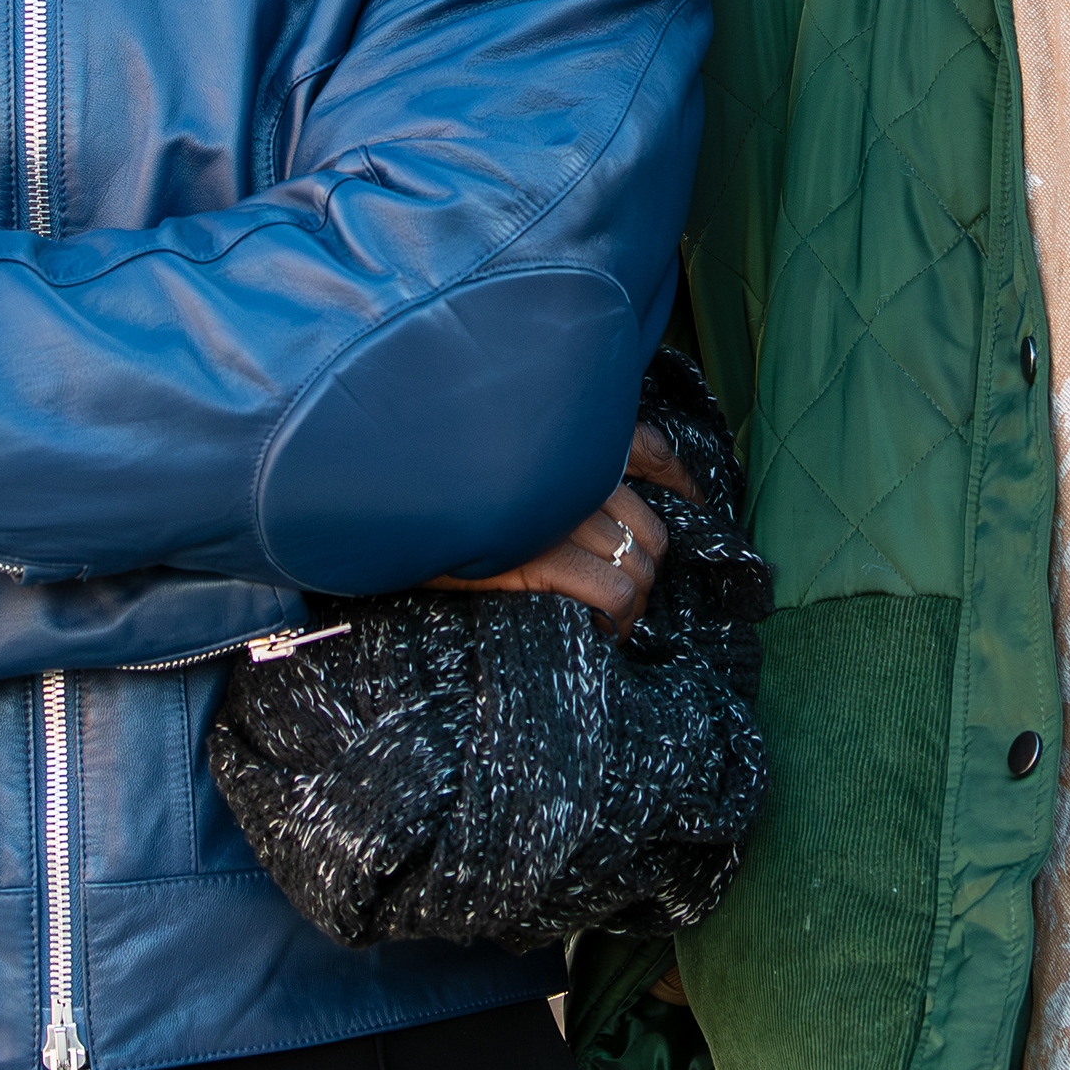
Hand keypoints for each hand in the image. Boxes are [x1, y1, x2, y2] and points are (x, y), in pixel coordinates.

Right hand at [427, 421, 697, 638]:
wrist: (377, 501)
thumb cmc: (438, 490)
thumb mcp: (497, 463)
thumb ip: (550, 466)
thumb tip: (607, 505)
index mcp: (566, 438)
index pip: (647, 447)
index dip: (680, 479)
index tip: (691, 500)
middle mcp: (570, 468)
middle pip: (651, 527)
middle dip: (647, 567)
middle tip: (624, 595)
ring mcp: (557, 511)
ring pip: (638, 564)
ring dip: (633, 603)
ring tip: (613, 622)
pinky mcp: (539, 556)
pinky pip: (611, 592)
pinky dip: (616, 619)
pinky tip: (600, 631)